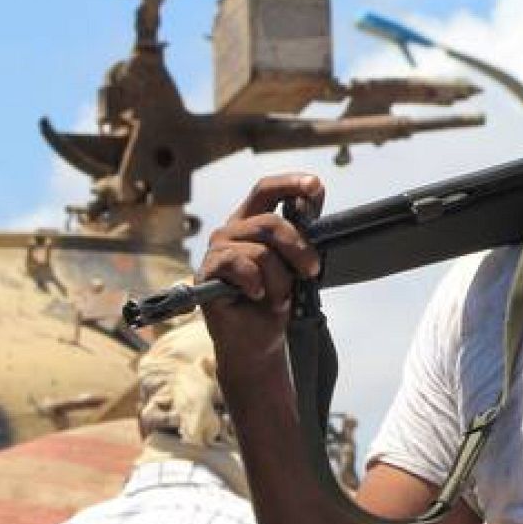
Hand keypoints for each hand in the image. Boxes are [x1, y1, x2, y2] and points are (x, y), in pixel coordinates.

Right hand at [200, 174, 324, 376]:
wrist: (258, 340)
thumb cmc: (274, 301)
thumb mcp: (295, 266)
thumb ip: (300, 237)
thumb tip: (314, 201)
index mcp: (253, 223)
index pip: (267, 190)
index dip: (290, 183)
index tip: (315, 185)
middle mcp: (233, 231)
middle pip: (270, 223)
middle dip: (299, 249)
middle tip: (311, 271)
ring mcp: (218, 251)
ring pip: (261, 251)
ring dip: (279, 280)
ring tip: (277, 297)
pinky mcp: (207, 272)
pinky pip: (239, 266)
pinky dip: (256, 284)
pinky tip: (256, 296)